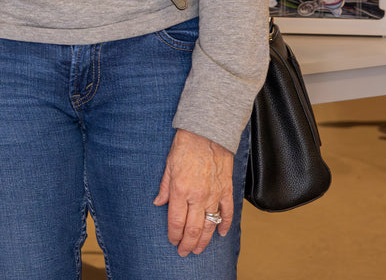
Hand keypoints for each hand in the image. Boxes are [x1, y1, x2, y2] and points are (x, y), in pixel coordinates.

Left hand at [153, 128, 234, 256]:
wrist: (207, 132)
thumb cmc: (185, 146)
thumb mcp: (168, 165)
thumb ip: (164, 187)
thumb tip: (158, 203)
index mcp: (180, 190)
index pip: (176, 221)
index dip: (174, 234)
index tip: (172, 241)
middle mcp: (197, 196)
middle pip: (193, 228)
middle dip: (187, 243)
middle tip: (184, 252)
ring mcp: (214, 194)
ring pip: (210, 225)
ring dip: (204, 240)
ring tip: (198, 249)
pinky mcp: (226, 190)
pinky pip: (227, 212)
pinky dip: (225, 225)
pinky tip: (221, 234)